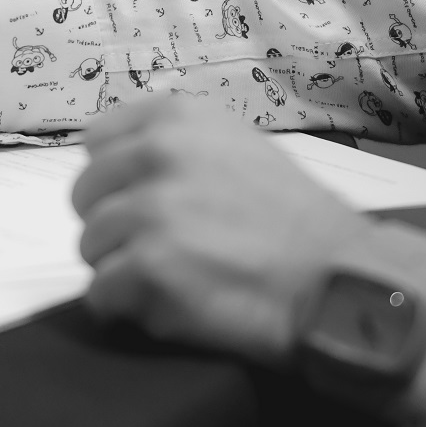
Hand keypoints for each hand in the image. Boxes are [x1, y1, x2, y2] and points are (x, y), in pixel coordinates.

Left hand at [73, 96, 378, 366]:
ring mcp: (150, 211)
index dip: (116, 180)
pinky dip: (131, 308)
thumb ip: (178, 148)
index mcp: (177, 118)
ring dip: (124, 269)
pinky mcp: (147, 268)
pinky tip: (178, 305)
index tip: (143, 201)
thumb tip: (120, 170)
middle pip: (86, 197)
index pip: (97, 142)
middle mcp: (158, 154)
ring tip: (181, 277)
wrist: (339, 279)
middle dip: (115, 227)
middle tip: (166, 248)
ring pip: (91, 248)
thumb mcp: (239, 148)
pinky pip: (102, 294)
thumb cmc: (295, 221)